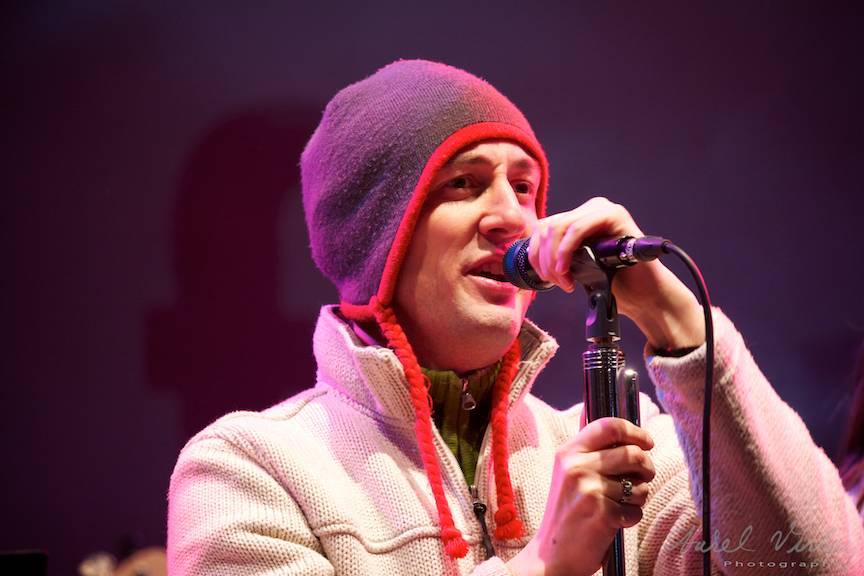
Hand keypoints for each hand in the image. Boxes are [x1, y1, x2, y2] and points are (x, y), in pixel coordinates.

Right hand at [507, 417, 655, 575]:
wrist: (552, 554)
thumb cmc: (567, 512)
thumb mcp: (568, 473)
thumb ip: (591, 452)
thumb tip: (628, 434)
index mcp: (568, 452)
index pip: (609, 426)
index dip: (635, 432)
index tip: (647, 443)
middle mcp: (577, 466)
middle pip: (633, 454)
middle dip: (646, 468)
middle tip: (643, 478)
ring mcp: (589, 490)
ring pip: (640, 484)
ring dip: (639, 497)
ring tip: (620, 504)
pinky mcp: (602, 513)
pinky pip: (636, 510)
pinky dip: (631, 518)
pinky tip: (614, 522)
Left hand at [526, 197, 704, 350]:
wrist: (645, 296)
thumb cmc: (613, 284)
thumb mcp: (576, 268)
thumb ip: (557, 257)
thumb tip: (531, 258)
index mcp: (578, 219)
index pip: (542, 228)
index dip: (536, 255)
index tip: (545, 279)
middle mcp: (589, 210)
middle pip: (547, 227)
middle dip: (544, 259)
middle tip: (557, 282)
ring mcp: (602, 210)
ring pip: (558, 227)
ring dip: (554, 259)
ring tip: (565, 281)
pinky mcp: (615, 216)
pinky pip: (578, 227)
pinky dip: (566, 251)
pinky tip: (567, 270)